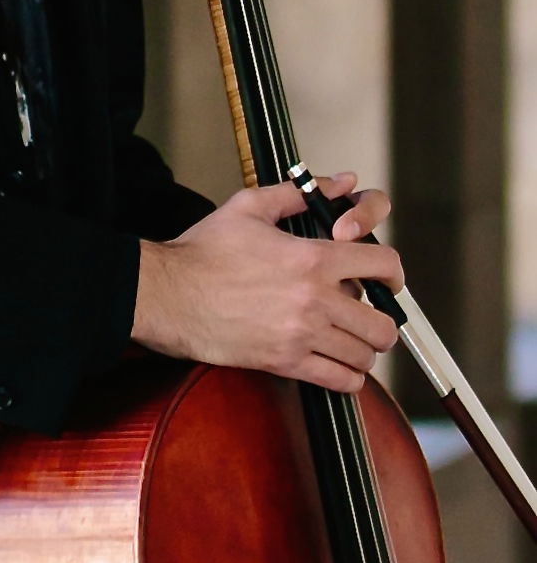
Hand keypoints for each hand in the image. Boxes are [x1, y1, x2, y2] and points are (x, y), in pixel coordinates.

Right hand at [130, 172, 401, 393]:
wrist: (170, 294)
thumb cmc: (205, 250)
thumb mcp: (249, 207)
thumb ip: (300, 193)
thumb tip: (343, 181)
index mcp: (312, 258)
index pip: (382, 265)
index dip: (393, 272)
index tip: (387, 281)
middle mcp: (314, 300)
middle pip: (382, 323)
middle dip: (382, 319)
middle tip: (366, 314)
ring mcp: (302, 336)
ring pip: (365, 355)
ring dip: (363, 348)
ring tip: (347, 338)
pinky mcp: (286, 363)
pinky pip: (341, 382)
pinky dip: (347, 376)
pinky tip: (335, 363)